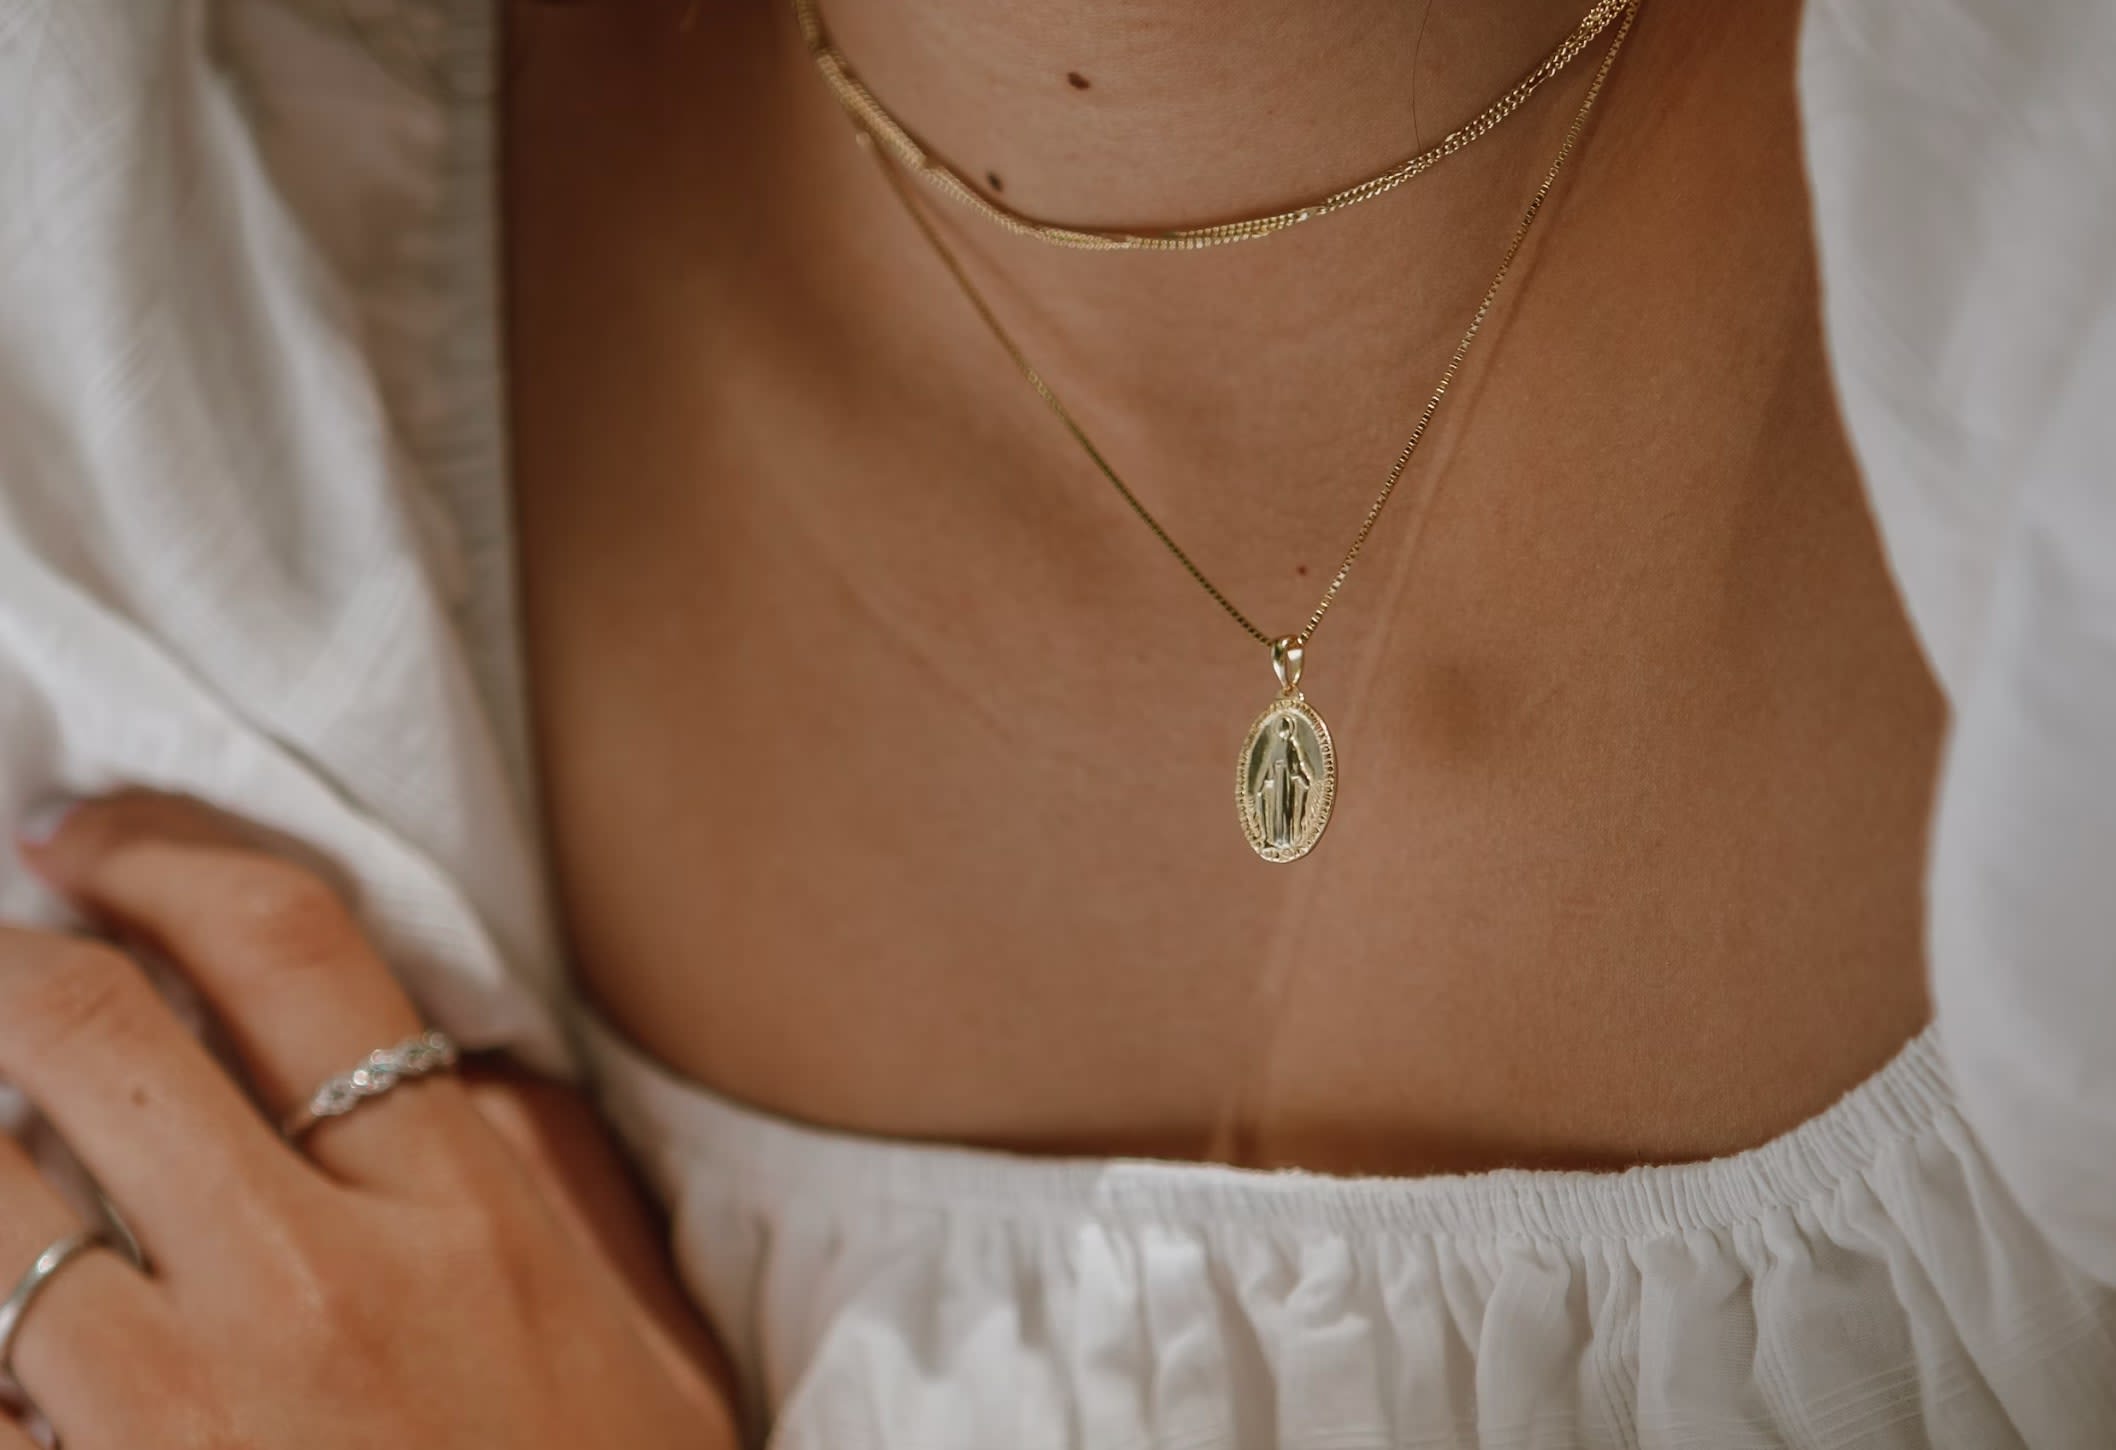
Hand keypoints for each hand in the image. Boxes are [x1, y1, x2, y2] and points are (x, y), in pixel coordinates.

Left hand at [0, 791, 736, 1447]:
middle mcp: (306, 1286)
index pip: (286, 947)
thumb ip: (546, 1182)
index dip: (164, 851)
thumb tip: (449, 1058)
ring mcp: (171, 1421)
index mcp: (458, 1212)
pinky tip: (8, 1313)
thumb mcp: (637, 1344)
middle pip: (83, 1033)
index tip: (86, 838)